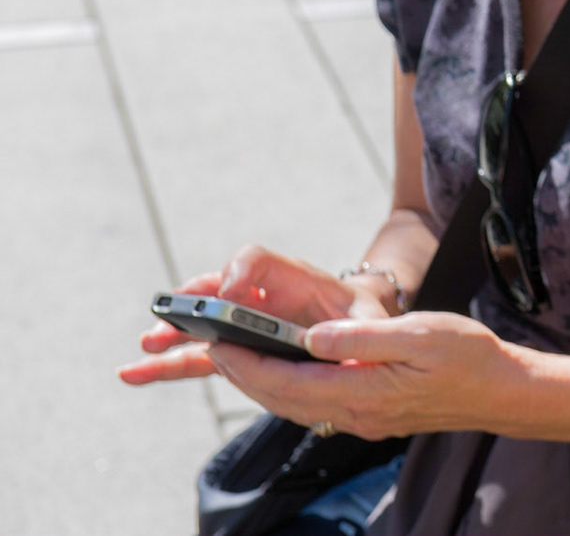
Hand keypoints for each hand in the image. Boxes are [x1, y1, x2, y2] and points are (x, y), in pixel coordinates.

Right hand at [119, 246, 390, 385]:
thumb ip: (354, 327)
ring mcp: (242, 323)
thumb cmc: (366, 321)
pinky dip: (166, 366)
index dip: (240, 273)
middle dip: (189, 308)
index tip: (229, 295)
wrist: (360, 332)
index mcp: (292, 278)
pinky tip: (132, 374)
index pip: (256, 261)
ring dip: (170, 337)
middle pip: (214, 291)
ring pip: (199, 327)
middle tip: (167, 325)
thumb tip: (319, 344)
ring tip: (144, 349)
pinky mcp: (234, 349)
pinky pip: (196, 356)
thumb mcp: (370, 319)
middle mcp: (259, 296)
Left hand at [206, 313, 521, 440]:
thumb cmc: (469, 356)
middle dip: (243, 375)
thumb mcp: (421, 334)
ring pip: (296, 405)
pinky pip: (315, 405)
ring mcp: (363, 419)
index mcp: (363, 392)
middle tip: (213, 346)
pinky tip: (285, 371)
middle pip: (282, 399)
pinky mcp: (372, 415)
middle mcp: (356, 413)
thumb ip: (363, 338)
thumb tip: (311, 337)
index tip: (218, 343)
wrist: (503, 391)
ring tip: (237, 357)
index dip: (247, 365)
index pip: (288, 382)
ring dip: (262, 384)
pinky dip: (289, 388)